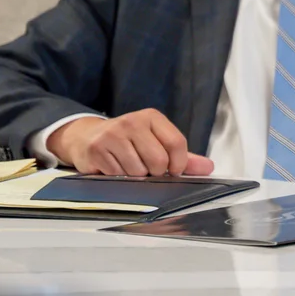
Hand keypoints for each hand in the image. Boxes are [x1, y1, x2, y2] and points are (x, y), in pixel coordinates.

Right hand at [47, 110, 214, 177]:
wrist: (86, 137)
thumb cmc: (128, 142)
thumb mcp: (156, 143)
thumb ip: (183, 156)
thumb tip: (208, 167)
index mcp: (152, 117)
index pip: (176, 143)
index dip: (179, 164)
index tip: (173, 171)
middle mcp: (132, 121)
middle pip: (159, 161)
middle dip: (155, 173)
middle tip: (146, 168)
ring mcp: (113, 134)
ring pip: (138, 172)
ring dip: (135, 177)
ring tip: (127, 166)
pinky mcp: (97, 149)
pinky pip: (118, 176)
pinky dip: (118, 178)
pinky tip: (113, 167)